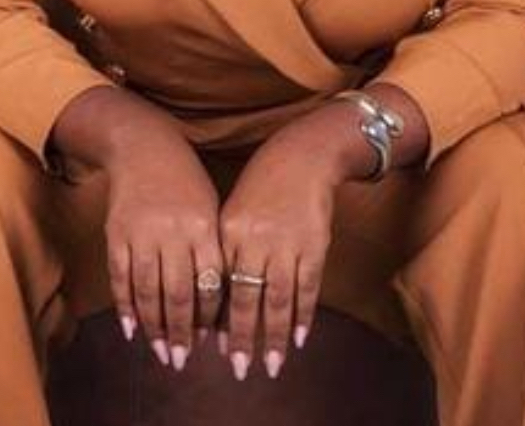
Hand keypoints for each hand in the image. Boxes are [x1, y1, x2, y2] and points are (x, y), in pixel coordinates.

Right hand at [102, 116, 226, 370]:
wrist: (144, 147)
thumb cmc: (186, 182)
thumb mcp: (211, 209)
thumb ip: (214, 251)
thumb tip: (220, 303)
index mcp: (204, 226)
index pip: (211, 283)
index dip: (211, 317)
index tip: (212, 342)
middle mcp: (173, 232)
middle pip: (179, 294)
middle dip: (182, 333)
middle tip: (181, 360)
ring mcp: (141, 233)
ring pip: (148, 291)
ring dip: (154, 327)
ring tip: (160, 352)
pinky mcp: (116, 233)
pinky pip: (121, 278)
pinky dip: (125, 307)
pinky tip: (131, 329)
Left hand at [214, 128, 339, 381]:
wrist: (303, 155)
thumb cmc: (264, 184)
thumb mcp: (235, 210)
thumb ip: (228, 250)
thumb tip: (221, 296)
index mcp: (228, 230)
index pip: (219, 284)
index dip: (216, 318)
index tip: (210, 347)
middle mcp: (254, 239)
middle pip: (246, 300)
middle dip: (242, 338)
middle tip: (238, 369)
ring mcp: (285, 244)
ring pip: (277, 301)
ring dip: (273, 337)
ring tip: (269, 365)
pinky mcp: (313, 246)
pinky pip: (306, 289)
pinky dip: (302, 316)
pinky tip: (297, 339)